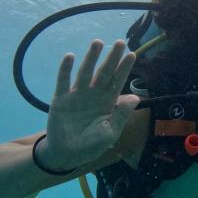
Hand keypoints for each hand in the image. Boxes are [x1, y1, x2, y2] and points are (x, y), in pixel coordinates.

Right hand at [39, 40, 138, 169]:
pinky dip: (66, 69)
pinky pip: (63, 81)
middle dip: (112, 58)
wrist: (67, 154)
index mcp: (107, 103)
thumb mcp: (110, 133)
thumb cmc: (91, 145)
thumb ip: (121, 115)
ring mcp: (77, 95)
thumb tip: (136, 98)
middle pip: (104, 73)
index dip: (124, 68)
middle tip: (120, 42)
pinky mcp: (60, 99)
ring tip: (98, 43)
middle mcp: (93, 95)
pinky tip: (70, 56)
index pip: (117, 82)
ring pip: (86, 73)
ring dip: (91, 58)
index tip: (132, 54)